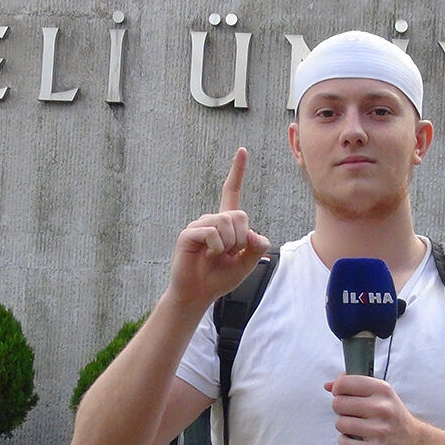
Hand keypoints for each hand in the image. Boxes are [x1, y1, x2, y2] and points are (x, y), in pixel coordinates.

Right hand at [168, 148, 270, 307]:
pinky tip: (208, 255)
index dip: (237, 171)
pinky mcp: (188, 234)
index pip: (232, 192)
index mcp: (225, 222)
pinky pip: (212, 233)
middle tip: (229, 254)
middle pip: (239, 215)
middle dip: (241, 239)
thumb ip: (256, 247)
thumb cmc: (221, 277)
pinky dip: (217, 248)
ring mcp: (199, 225)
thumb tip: (252, 233)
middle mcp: (211, 219)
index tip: (242, 150)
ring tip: (217, 256)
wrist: (198, 294)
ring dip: (229, 245)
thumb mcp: (247, 263)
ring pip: (226, 224)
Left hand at [325, 374, 420, 444]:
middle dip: (341, 410)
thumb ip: (354, 386)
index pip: (344, 383)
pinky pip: (344, 444)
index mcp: (382, 390)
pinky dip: (346, 442)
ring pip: (339, 424)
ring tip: (358, 428)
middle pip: (338, 404)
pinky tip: (357, 440)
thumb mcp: (380, 394)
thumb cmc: (392, 416)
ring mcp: (379, 430)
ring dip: (345, 427)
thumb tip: (327, 385)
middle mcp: (382, 408)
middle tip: (353, 414)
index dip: (338, 389)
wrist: (415, 443)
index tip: (342, 395)